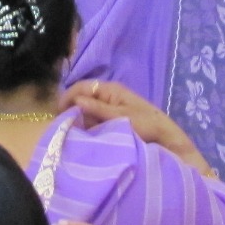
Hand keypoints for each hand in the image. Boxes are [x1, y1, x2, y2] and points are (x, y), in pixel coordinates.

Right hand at [60, 79, 213, 177]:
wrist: (167, 137)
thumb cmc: (146, 124)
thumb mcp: (121, 117)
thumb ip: (98, 110)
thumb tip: (76, 100)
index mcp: (110, 90)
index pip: (81, 87)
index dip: (67, 97)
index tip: (57, 114)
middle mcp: (108, 96)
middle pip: (82, 98)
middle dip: (71, 109)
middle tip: (61, 126)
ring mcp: (110, 108)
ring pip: (87, 110)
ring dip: (78, 119)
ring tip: (69, 132)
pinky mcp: (112, 120)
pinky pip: (94, 120)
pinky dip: (87, 126)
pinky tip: (83, 136)